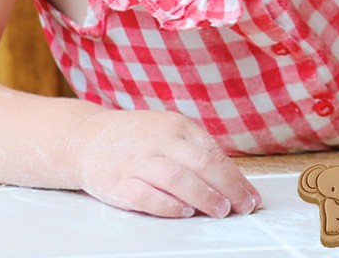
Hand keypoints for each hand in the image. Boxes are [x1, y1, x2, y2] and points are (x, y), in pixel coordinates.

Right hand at [69, 109, 260, 217]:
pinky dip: (167, 205)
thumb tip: (230, 179)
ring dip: (202, 196)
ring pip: (176, 178)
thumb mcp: (167, 130)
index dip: (235, 177)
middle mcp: (157, 140)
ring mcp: (137, 160)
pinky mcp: (119, 182)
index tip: (250, 197)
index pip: (212, 152)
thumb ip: (194, 150)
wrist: (88, 137)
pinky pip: (146, 196)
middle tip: (242, 206)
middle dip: (227, 187)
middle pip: (200, 163)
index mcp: (174, 125)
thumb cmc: (136, 137)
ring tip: (220, 210)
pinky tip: (183, 212)